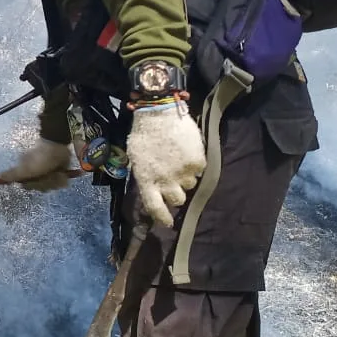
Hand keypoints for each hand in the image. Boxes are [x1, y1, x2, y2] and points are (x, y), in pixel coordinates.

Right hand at [0, 138, 74, 190]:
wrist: (57, 146)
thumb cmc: (39, 158)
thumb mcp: (24, 169)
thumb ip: (11, 174)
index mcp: (27, 173)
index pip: (28, 186)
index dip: (34, 185)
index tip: (37, 179)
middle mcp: (36, 174)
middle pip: (41, 188)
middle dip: (46, 182)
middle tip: (48, 173)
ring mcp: (48, 173)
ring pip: (52, 186)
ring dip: (55, 180)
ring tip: (56, 171)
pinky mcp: (58, 172)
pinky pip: (61, 182)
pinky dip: (62, 178)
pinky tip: (62, 172)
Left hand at [126, 100, 205, 226]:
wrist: (159, 113)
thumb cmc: (143, 134)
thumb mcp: (136, 158)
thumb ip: (145, 176)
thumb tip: (152, 188)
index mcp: (146, 180)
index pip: (155, 207)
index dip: (162, 217)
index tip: (168, 223)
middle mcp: (165, 181)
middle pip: (177, 199)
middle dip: (176, 193)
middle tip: (174, 181)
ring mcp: (183, 173)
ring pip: (190, 185)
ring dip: (186, 177)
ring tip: (179, 160)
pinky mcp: (197, 163)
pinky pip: (200, 171)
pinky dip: (195, 164)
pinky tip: (187, 151)